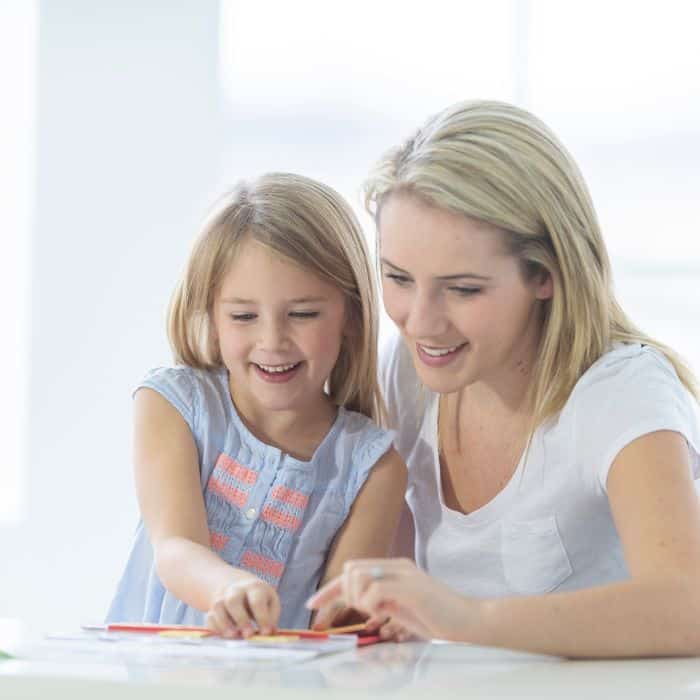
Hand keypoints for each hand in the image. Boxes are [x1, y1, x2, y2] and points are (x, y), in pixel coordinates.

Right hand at [206, 576, 280, 637]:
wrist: (240, 586)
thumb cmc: (260, 598)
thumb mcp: (270, 602)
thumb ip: (271, 617)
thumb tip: (269, 633)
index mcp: (254, 587)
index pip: (257, 600)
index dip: (262, 617)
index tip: (266, 633)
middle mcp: (236, 590)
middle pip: (233, 600)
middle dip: (240, 619)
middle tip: (248, 635)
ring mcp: (223, 597)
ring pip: (218, 607)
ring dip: (225, 624)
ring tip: (234, 636)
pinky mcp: (213, 607)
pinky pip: (210, 617)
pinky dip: (216, 628)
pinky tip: (225, 636)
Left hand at [306, 558, 474, 640]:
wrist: (470, 624)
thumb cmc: (440, 620)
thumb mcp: (404, 609)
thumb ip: (384, 602)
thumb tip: (361, 604)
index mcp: (395, 570)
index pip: (353, 572)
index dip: (329, 589)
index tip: (312, 604)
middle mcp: (397, 567)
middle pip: (350, 569)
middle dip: (343, 594)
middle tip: (361, 614)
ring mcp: (404, 575)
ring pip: (358, 575)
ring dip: (358, 599)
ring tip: (377, 614)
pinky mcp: (411, 587)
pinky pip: (374, 589)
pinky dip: (370, 604)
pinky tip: (383, 614)